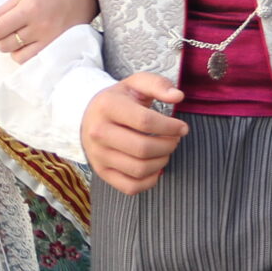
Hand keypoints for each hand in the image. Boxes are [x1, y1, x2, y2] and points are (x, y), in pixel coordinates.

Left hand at [0, 0, 99, 63]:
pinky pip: (32, 61)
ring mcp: (50, 39)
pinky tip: (30, 45)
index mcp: (28, 8)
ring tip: (22, 37)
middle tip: (10, 29)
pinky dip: (26, 55)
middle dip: (1, 40)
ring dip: (13, 49)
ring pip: (17, 56)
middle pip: (5, 44)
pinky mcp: (59, 48)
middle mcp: (39, 25)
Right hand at [80, 73, 187, 194]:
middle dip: (168, 146)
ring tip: (165, 150)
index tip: (182, 128)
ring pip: (139, 169)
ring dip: (161, 162)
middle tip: (175, 140)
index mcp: (108, 106)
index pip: (145, 121)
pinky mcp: (102, 172)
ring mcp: (98, 155)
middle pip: (143, 148)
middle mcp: (99, 132)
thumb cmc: (120, 99)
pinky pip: (131, 187)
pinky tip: (155, 167)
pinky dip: (150, 181)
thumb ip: (159, 84)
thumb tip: (178, 96)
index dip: (170, 127)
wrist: (89, 115)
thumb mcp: (136, 84)